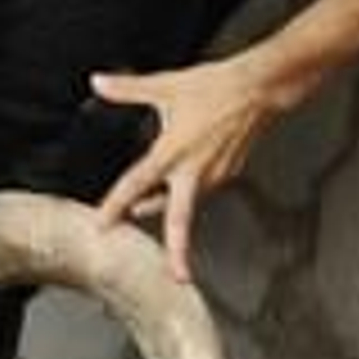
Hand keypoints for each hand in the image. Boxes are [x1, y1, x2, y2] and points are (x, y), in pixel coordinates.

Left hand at [91, 53, 283, 280]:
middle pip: (181, 219)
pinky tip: (183, 181)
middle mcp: (194, 171)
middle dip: (179, 251)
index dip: (115, 206)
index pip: (136, 184)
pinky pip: (204, 188)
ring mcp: (215, 175)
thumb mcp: (165, 86)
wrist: (258, 88)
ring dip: (170, 209)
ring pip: (189, 202)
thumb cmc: (215, 87)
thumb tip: (99, 83)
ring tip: (145, 208)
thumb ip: (128, 89)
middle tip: (177, 276)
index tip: (102, 226)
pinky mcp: (230, 172)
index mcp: (173, 152)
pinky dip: (190, 190)